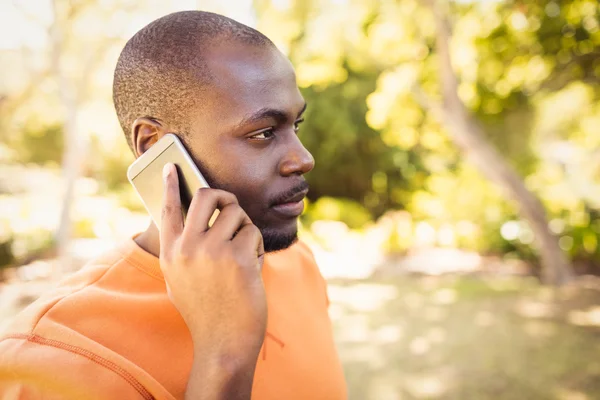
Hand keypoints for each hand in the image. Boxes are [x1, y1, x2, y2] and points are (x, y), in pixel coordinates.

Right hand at [159, 162, 266, 367]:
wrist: (223, 342)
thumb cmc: (206, 311)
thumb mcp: (181, 279)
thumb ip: (184, 250)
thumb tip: (194, 217)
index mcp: (171, 253)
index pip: (169, 208)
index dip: (171, 184)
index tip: (173, 167)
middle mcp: (187, 247)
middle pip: (207, 196)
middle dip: (224, 197)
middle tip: (231, 207)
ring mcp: (211, 251)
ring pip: (236, 213)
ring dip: (245, 229)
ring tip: (243, 252)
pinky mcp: (237, 257)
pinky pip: (252, 232)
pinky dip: (255, 246)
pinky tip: (251, 267)